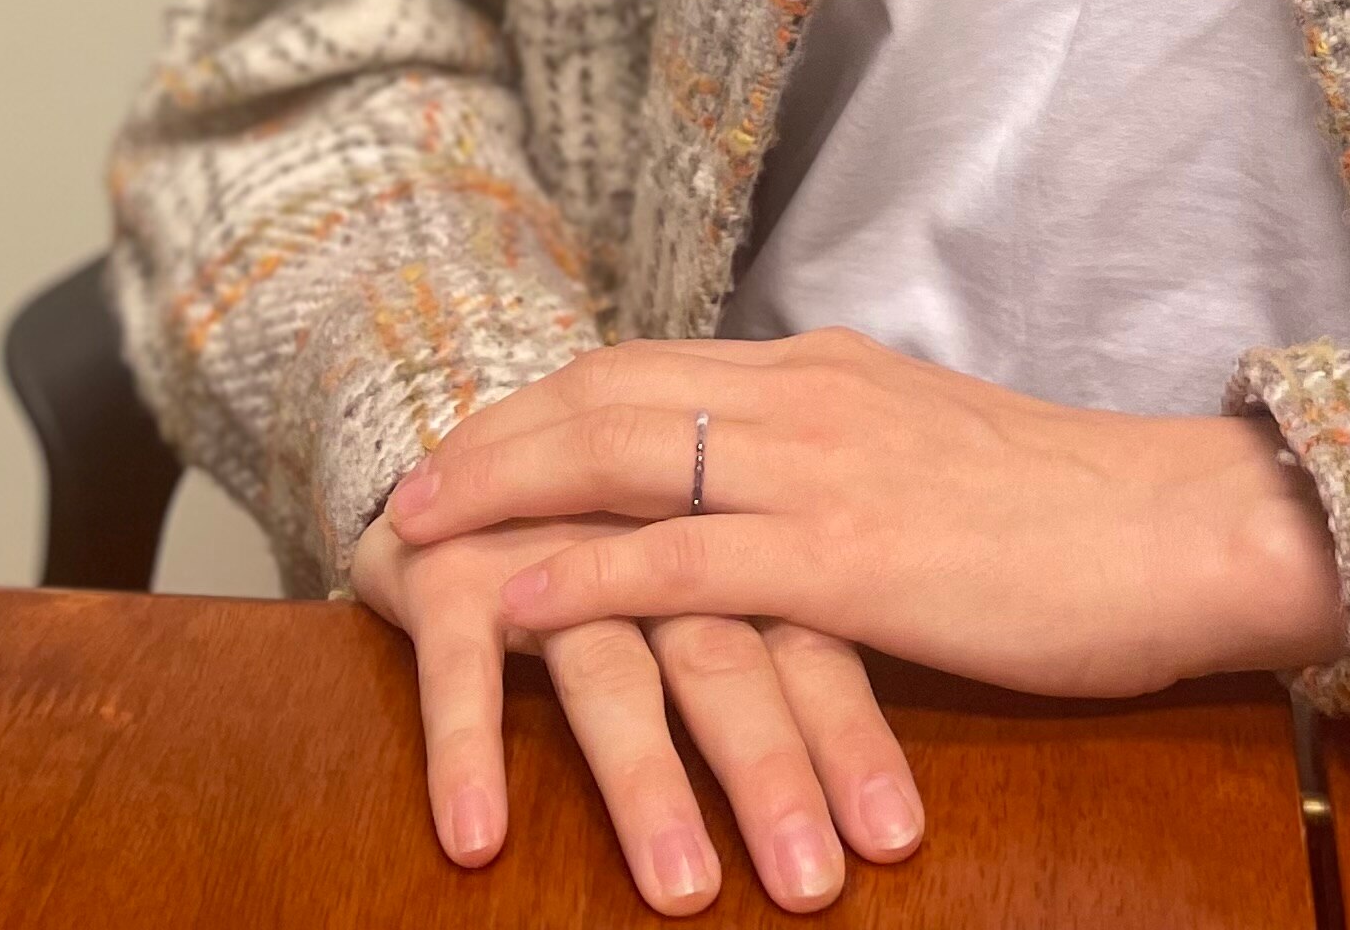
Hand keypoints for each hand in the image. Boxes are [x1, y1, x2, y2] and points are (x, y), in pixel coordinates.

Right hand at [347, 499, 922, 915]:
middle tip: (810, 883)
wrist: (452, 463)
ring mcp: (545, 542)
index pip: (806, 625)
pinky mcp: (448, 564)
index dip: (849, 730)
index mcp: (724, 514)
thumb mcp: (713, 562)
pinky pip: (459, 661)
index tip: (896, 837)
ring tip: (683, 889)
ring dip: (644, 777)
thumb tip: (900, 754)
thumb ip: (793, 622)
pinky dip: (467, 744)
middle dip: (770, 767)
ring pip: (606, 660)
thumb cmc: (602, 533)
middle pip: (721, 646)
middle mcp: (641, 529)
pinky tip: (478, 835)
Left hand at [383, 330, 1348, 697]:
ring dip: (506, 489)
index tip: (475, 435)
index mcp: (826, 371)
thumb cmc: (1076, 515)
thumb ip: (848, 458)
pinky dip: (582, 576)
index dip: (548, 401)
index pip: (649, 367)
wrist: (1183, 526)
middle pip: (608, 393)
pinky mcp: (849, 558)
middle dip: (497, 433)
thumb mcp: (934, 457)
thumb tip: (780, 484)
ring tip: (418, 531)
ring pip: (623, 455)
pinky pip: (684, 560)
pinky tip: (510, 605)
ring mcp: (822, 471)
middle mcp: (806, 396)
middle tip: (408, 481)